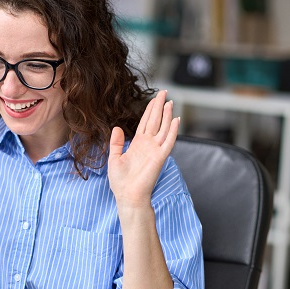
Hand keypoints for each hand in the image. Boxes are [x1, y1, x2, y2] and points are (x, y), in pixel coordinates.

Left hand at [108, 90, 179, 208]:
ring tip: (170, 102)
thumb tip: (117, 127)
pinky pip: (168, 141)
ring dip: (166, 115)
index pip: (145, 122)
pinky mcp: (160, 157)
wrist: (128, 196)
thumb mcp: (114, 158)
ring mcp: (155, 150)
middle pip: (155, 121)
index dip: (149, 110)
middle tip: (164, 92)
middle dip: (159, 106)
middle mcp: (148, 145)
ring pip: (163, 128)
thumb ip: (116, 143)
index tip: (154, 98)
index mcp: (137, 144)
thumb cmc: (121, 182)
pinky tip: (175, 120)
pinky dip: (172, 131)